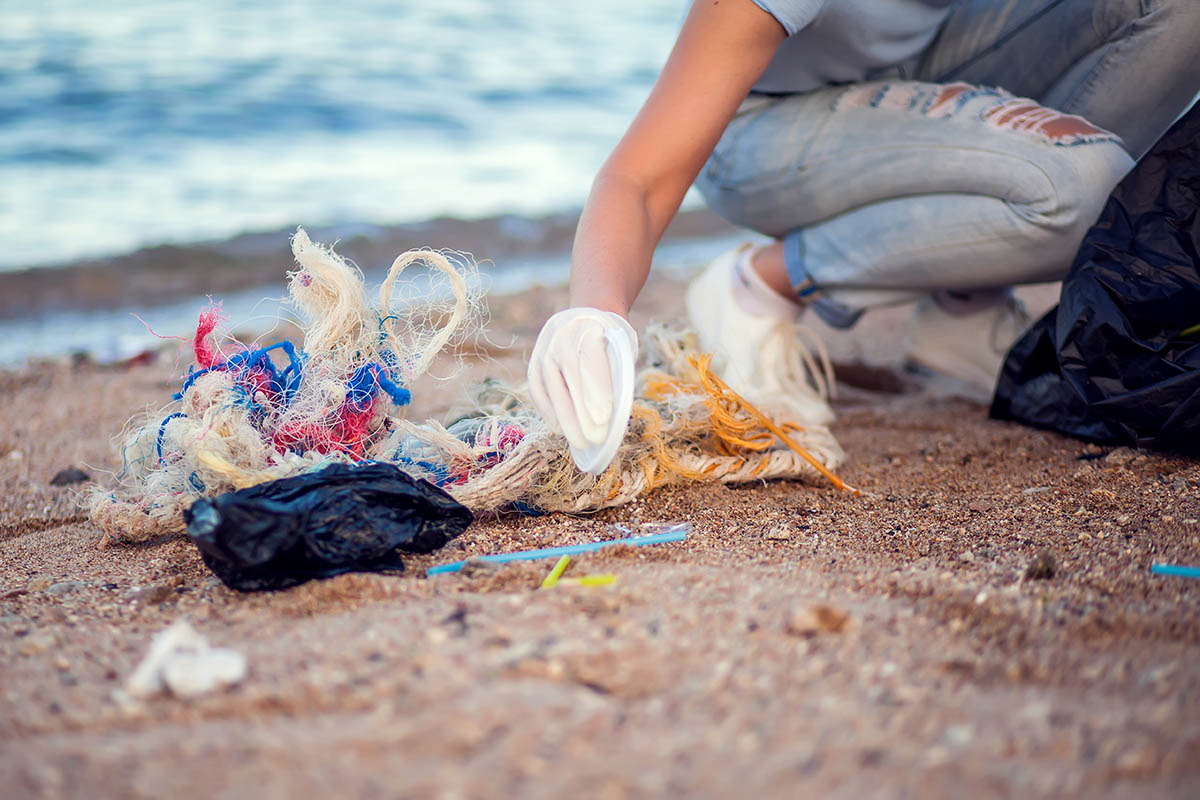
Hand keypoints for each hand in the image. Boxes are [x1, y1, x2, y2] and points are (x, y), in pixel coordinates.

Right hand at [527, 308, 637, 473]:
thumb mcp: (623, 350)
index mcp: (591, 326)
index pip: (592, 360)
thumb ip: (617, 375)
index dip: (596, 390)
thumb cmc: (613, 340)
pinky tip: (558, 428)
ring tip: (578, 441)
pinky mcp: (535, 359)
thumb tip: (613, 417)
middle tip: (593, 440)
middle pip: (569, 376)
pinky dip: (546, 409)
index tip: (603, 419)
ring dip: (563, 416)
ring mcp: (545, 346)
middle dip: (581, 412)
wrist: (590, 312)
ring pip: (550, 384)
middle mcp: (563, 334)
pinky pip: (537, 387)